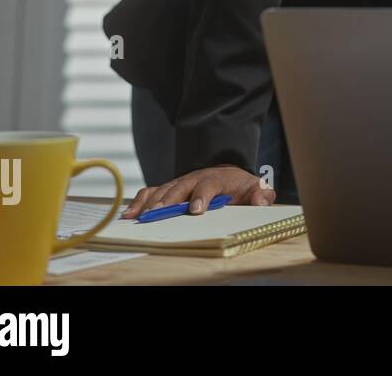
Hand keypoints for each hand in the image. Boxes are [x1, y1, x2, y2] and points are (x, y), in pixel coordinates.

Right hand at [122, 165, 274, 217]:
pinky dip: (139, 201)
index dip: (202, 196)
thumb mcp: (256, 188)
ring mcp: (180, 183)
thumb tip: (261, 201)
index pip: (208, 185)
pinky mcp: (169, 189)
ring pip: (162, 190)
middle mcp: (194, 178)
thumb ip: (261, 194)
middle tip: (159, 215)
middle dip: (169, 201)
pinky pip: (151, 192)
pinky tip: (130, 214)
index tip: (196, 210)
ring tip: (140, 217)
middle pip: (179, 187)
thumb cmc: (240, 185)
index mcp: (216, 178)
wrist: (228, 174)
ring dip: (151, 203)